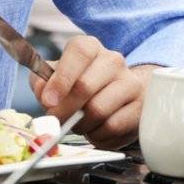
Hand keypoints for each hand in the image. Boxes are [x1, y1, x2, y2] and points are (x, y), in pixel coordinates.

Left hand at [32, 35, 151, 147]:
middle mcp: (113, 60)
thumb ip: (42, 82)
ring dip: (81, 124)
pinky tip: (95, 130)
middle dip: (65, 110)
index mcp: (90, 48)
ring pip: (99, 110)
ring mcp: (130, 83)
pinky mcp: (140, 107)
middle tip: (57, 121)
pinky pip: (113, 127)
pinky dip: (98, 135)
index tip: (48, 101)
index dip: (61, 78)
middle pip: (85, 86)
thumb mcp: (56, 79)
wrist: (118, 96)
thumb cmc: (81, 86)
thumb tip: (44, 93)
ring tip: (79, 124)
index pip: (79, 53)